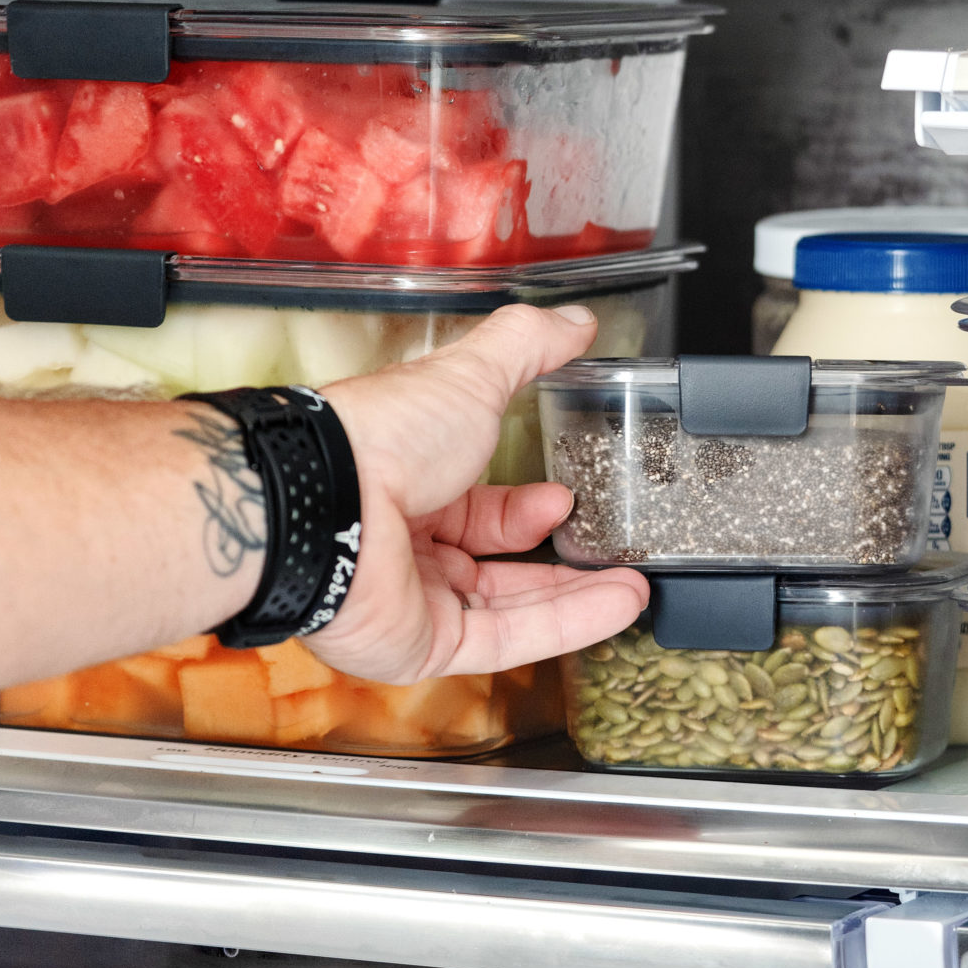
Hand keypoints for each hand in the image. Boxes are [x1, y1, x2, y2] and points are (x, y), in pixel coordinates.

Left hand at [305, 302, 646, 685]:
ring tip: (636, 584)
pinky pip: (506, 640)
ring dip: (577, 596)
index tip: (566, 498)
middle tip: (609, 548)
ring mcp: (412, 600)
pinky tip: (618, 606)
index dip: (524, 508)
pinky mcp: (423, 645)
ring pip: (508, 607)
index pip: (475, 508)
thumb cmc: (383, 435)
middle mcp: (403, 546)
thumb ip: (527, 347)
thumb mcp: (470, 374)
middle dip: (558, 559)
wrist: (331, 499)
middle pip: (493, 564)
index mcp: (405, 484)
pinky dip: (567, 625)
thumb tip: (575, 321)